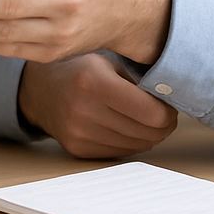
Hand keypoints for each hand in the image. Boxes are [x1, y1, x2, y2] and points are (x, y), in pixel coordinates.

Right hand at [19, 53, 177, 157]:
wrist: (39, 89)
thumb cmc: (80, 69)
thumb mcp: (107, 60)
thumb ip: (138, 78)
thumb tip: (173, 98)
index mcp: (94, 81)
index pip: (152, 113)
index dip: (168, 112)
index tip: (169, 104)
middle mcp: (84, 110)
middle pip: (148, 133)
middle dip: (163, 125)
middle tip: (163, 113)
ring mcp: (79, 133)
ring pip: (138, 146)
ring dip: (148, 134)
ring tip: (144, 119)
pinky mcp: (77, 149)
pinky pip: (121, 153)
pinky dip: (130, 141)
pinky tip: (125, 127)